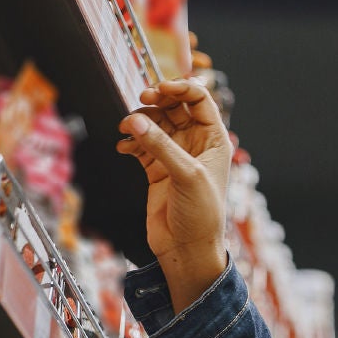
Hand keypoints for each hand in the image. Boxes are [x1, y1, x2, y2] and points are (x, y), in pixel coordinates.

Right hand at [116, 77, 231, 312]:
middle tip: (141, 99)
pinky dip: (130, 141)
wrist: (187, 249)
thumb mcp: (186, 175)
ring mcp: (175, 156)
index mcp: (214, 140)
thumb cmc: (200, 215)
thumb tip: (136, 120)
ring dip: (139, 121)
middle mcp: (195, 144)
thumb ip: (161, 145)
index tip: (159, 88)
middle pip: (174, 107)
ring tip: (126, 129)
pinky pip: (140, 145)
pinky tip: (123, 147)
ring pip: (154, 124)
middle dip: (157, 100)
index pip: (199, 100)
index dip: (180, 88)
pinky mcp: (156, 169)